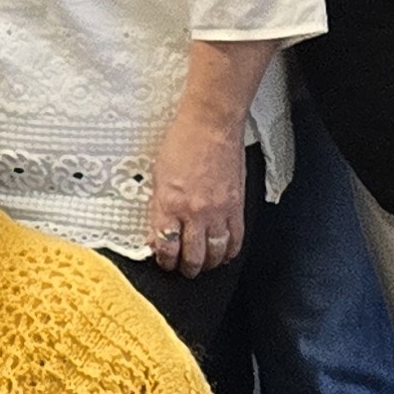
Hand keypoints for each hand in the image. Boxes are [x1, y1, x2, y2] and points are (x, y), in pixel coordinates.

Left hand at [144, 100, 246, 275]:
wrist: (211, 124)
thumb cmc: (182, 142)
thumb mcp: (158, 175)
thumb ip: (158, 207)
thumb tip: (157, 232)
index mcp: (169, 203)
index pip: (165, 245)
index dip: (164, 259)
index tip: (164, 261)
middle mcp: (194, 212)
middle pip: (192, 256)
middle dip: (186, 268)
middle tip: (184, 270)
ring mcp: (218, 211)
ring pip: (215, 253)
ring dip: (208, 264)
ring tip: (203, 265)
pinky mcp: (236, 206)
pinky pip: (236, 239)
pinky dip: (230, 252)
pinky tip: (225, 254)